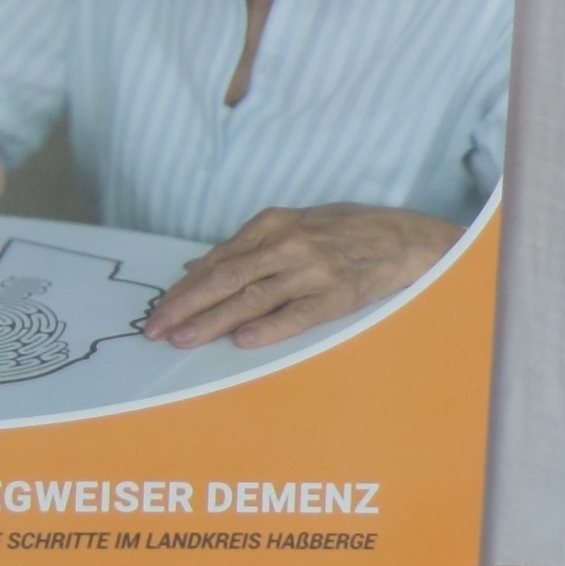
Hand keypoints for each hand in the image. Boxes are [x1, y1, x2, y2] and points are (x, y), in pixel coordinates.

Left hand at [148, 201, 455, 345]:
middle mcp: (289, 244)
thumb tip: (195, 268)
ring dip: (214, 321)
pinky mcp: (339, 295)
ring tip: (185, 339)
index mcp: (274, 225)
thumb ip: (246, 247)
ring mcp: (314, 269)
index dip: (183, 289)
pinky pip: (298, 314)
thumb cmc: (348, 231)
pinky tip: (243, 341)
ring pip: (253, 298)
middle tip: (156, 329)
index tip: (158, 310)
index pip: (217, 261)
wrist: (408, 238)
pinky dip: (269, 328)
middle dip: (185, 306)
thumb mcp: (295, 225)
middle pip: (226, 278)